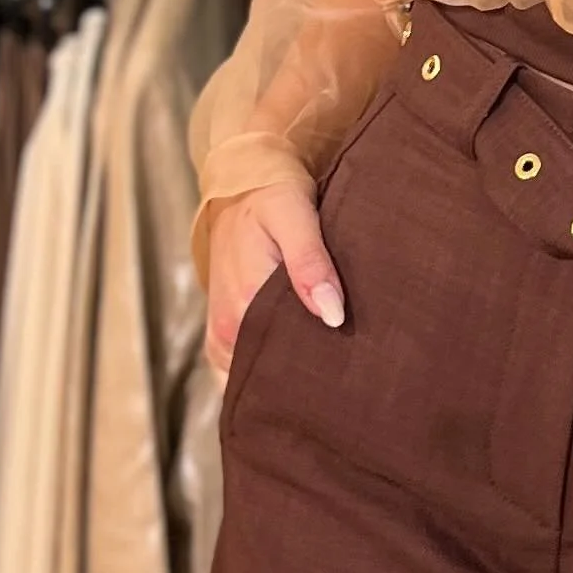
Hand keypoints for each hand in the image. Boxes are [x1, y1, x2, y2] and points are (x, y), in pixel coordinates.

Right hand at [205, 172, 344, 376]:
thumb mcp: (294, 216)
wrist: (242, 185)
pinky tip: (305, 365)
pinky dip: (272, 372)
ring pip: (258, 378)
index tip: (351, 381)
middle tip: (351, 383)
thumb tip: (333, 316)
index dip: (316, 382)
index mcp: (242, 309)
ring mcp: (222, 335)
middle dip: (305, 387)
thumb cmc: (270, 197)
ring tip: (333, 378)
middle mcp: (226, 330)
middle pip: (269, 380)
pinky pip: (247, 369)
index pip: (281, 371)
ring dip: (289, 380)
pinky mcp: (224, 331)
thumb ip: (311, 264)